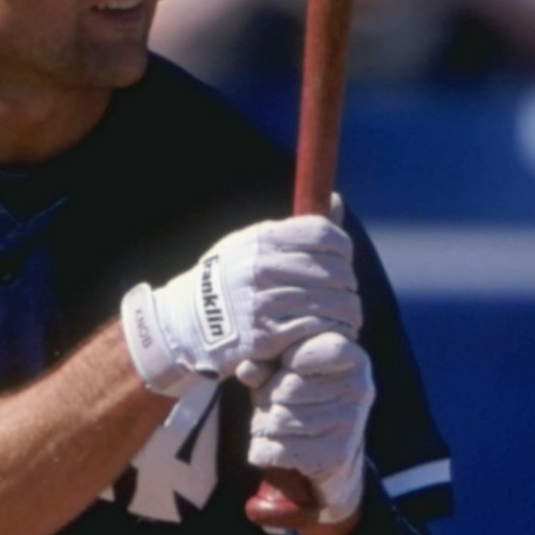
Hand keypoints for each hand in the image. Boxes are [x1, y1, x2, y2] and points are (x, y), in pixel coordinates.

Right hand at [122, 213, 358, 396]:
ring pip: (333, 303)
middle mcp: (264, 267)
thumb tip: (335, 200)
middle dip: (348, 285)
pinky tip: (334, 333)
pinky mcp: (268, 335)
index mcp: (263, 239)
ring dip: (347, 313)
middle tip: (347, 296)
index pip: (324, 234)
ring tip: (348, 318)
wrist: (186, 323)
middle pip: (335, 271)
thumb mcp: (252, 245)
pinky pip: (318, 329)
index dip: (343, 248)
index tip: (343, 262)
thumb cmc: (228, 280)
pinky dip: (333, 332)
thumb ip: (297, 230)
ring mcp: (266, 301)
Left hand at [246, 330, 373, 524]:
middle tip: (275, 405)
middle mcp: (358, 389)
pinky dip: (263, 451)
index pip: (302, 353)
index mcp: (352, 358)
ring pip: (277, 421)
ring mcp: (350, 424)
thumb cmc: (306, 401)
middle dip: (267, 399)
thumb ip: (266, 365)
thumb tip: (245, 369)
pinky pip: (275, 450)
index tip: (286, 367)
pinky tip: (277, 449)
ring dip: (262, 426)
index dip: (284, 361)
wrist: (334, 457)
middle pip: (285, 389)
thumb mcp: (285, 374)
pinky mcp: (335, 457)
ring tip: (276, 427)